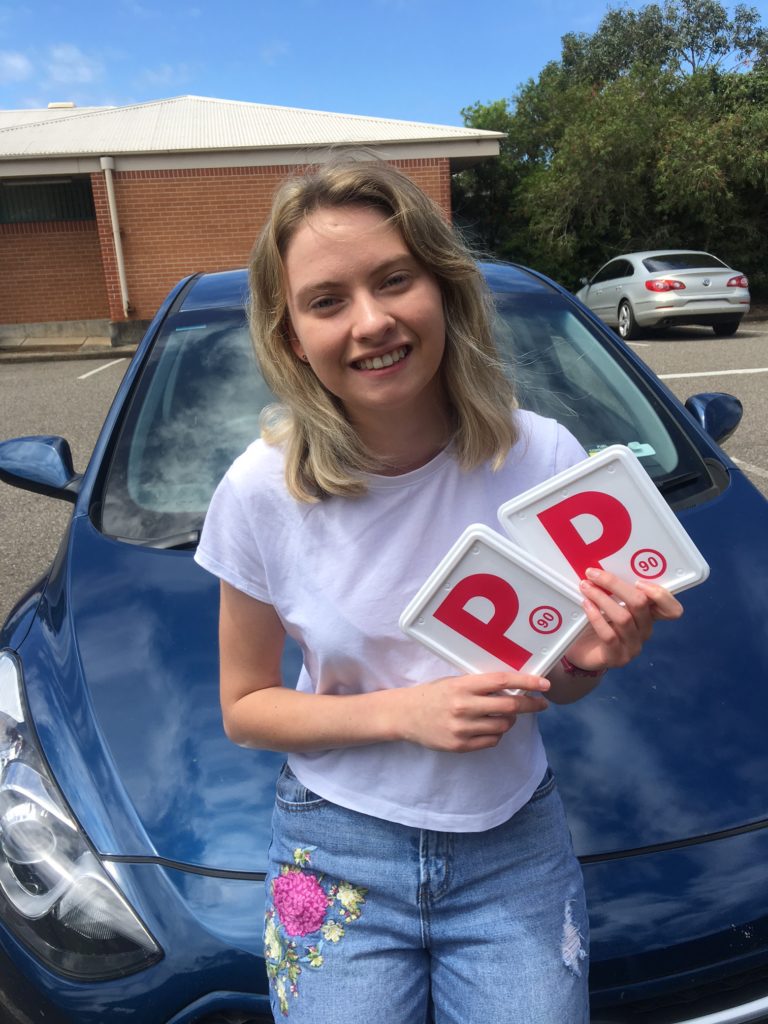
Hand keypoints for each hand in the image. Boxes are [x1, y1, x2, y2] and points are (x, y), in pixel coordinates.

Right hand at [399, 672, 549, 752]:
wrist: (405, 714)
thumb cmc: (434, 694)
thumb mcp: (455, 682)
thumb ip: (480, 685)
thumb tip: (515, 687)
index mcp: (463, 685)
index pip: (502, 681)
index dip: (527, 682)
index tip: (545, 684)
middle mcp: (464, 706)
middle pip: (509, 706)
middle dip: (530, 705)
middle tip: (540, 704)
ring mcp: (462, 728)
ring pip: (503, 726)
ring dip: (510, 720)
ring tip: (503, 715)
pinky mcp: (460, 746)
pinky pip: (492, 741)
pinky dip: (497, 734)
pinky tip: (490, 727)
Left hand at [564, 567, 683, 672]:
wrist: (582, 653)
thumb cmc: (598, 624)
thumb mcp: (611, 605)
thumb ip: (616, 591)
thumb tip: (602, 566)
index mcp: (649, 616)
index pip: (672, 610)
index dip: (661, 595)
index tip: (638, 581)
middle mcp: (645, 631)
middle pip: (641, 604)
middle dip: (616, 585)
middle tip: (593, 573)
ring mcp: (633, 646)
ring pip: (624, 618)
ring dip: (602, 598)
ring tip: (585, 587)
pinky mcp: (617, 658)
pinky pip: (609, 635)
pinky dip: (596, 617)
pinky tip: (586, 605)